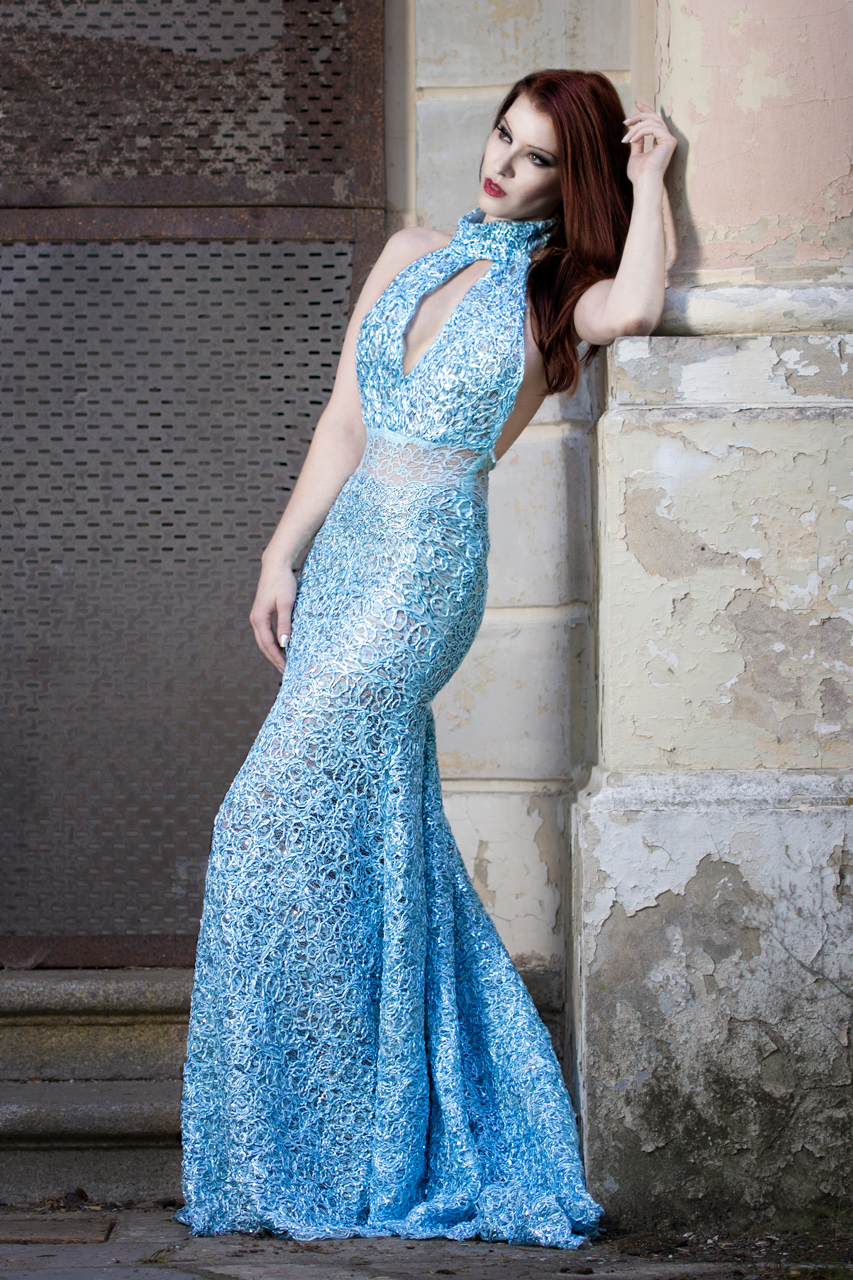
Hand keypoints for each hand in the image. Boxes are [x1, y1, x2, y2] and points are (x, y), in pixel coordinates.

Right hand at [249, 559, 296, 673]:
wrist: (275, 566)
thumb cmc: (282, 582)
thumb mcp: (286, 603)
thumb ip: (285, 623)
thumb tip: (284, 643)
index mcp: (259, 618)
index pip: (268, 644)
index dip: (277, 658)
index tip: (286, 668)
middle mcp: (255, 619)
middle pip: (263, 645)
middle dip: (274, 659)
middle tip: (285, 671)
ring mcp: (257, 616)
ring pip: (263, 640)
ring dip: (272, 652)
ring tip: (284, 663)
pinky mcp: (261, 613)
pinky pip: (265, 633)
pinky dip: (272, 642)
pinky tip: (281, 647)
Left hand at [621, 102, 676, 184]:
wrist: (643, 182)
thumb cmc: (639, 174)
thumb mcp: (636, 154)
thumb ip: (637, 142)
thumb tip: (634, 131)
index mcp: (660, 142)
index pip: (654, 121)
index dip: (646, 111)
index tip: (636, 104)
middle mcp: (667, 139)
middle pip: (654, 118)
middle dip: (638, 116)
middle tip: (625, 122)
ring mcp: (669, 140)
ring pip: (652, 122)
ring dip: (636, 128)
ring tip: (626, 138)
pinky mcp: (669, 141)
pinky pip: (653, 128)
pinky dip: (640, 132)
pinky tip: (632, 139)